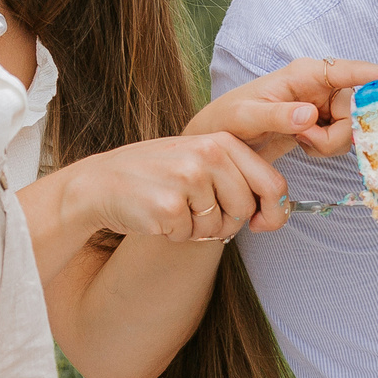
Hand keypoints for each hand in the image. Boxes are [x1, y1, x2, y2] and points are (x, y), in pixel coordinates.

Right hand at [69, 131, 292, 241]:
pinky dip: (177, 234)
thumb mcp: (200, 161)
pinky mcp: (169, 206)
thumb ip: (238, 176)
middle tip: (199, 213)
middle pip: (245, 210)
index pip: (272, 182)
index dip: (275, 211)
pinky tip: (158, 215)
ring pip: (220, 227)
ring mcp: (188, 179)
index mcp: (222, 141)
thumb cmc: (156, 176)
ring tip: (175, 208)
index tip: (263, 224)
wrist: (100, 183)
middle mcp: (208, 155)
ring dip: (199, 229)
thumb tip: (277, 211)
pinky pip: (191, 236)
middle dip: (227, 222)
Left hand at [190, 57, 377, 163]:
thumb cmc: (229, 119)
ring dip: (328, 144)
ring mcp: (325, 104)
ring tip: (299, 141)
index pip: (349, 71)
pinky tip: (302, 144)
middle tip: (305, 139)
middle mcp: (321, 85)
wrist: (222, 140)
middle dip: (336, 132)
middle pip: (356, 110)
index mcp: (305, 74)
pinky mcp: (325, 122)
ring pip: (352, 129)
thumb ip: (278, 115)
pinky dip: (324, 149)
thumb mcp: (246, 117)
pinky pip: (342, 140)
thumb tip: (310, 114)